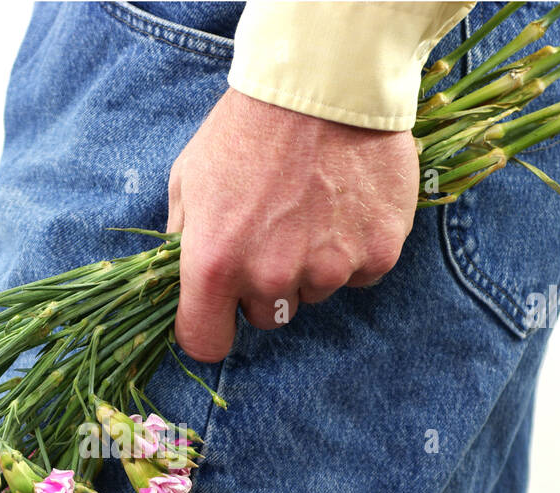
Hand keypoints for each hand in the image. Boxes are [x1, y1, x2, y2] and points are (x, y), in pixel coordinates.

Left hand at [166, 88, 417, 362]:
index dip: (209, 331)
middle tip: (274, 233)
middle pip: (265, 317)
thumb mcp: (189, 178)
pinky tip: (346, 205)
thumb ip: (183, 238)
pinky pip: (359, 273)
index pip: (206, 343)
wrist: (324, 82)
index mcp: (214, 264)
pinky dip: (354, 248)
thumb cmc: (247, 127)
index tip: (217, 316)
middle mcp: (271, 277)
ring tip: (312, 207)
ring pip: (314, 293)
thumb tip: (181, 277)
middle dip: (265, 287)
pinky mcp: (377, 254)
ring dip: (312, 264)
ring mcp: (329, 269)